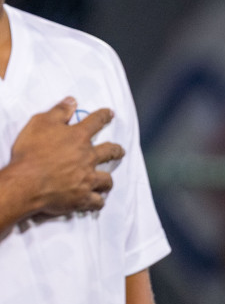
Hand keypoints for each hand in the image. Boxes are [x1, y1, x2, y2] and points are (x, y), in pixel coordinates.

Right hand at [3, 98, 123, 217]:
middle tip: (119, 151)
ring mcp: (87, 179)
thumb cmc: (30, 152)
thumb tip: (72, 101)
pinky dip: (97, 202)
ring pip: (107, 180)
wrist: (26, 182)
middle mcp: (88, 158)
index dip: (104, 116)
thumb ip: (58, 112)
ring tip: (106, 182)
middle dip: (116, 150)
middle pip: (110, 152)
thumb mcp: (40, 123)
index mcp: (78, 138)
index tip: (110, 114)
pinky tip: (97, 202)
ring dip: (107, 180)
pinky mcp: (83, 198)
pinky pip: (97, 201)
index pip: (95, 122)